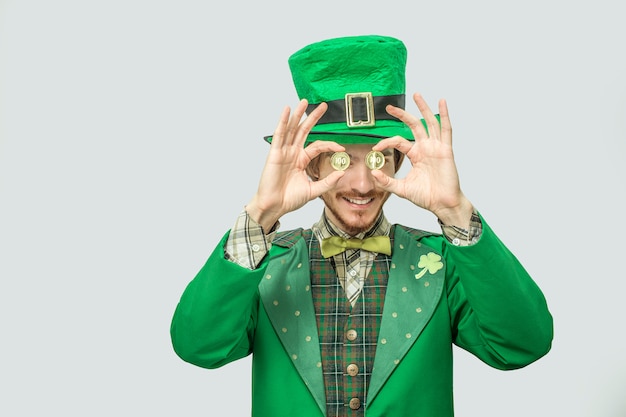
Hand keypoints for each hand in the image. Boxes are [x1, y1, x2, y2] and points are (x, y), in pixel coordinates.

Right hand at [246, 99, 344, 231]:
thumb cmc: (289, 199)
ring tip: (304, 102)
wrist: (274, 206)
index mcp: (301, 160)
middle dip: (313, 117)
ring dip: (298, 115)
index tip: (342, 148)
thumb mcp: (313, 190)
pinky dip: (282, 122)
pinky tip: (287, 110)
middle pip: (304, 130)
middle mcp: (293, 153)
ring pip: (292, 129)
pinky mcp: (274, 153)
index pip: (317, 146)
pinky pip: (279, 135)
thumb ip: (328, 182)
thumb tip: (342, 173)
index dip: (330, 145)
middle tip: (323, 106)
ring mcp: (283, 152)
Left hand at [371, 93, 472, 226]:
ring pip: (429, 123)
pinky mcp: (446, 150)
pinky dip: (444, 115)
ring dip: (423, 108)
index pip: (399, 141)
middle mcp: (426, 148)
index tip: (376, 148)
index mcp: (416, 154)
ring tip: (416, 95)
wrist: (442, 204)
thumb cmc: (426, 196)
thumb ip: (387, 182)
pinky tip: (441, 103)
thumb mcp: (402, 189)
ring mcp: (436, 147)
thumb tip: (373, 173)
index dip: (386, 142)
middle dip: (402, 115)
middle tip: (389, 107)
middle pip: (413, 125)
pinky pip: (446, 130)